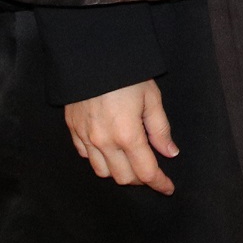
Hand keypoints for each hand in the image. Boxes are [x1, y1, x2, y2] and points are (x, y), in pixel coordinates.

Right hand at [64, 79, 178, 192]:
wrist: (91, 54)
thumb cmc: (127, 74)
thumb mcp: (151, 97)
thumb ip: (160, 129)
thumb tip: (169, 152)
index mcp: (128, 135)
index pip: (146, 172)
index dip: (159, 183)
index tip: (168, 188)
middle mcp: (104, 142)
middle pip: (123, 177)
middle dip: (140, 179)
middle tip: (152, 171)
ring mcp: (86, 137)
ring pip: (102, 171)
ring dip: (119, 172)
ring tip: (130, 162)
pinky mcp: (73, 129)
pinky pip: (86, 156)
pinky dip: (99, 159)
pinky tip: (109, 149)